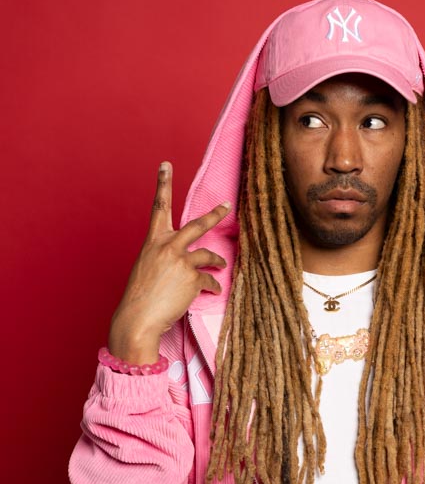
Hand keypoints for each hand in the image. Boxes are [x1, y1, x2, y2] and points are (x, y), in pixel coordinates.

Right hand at [108, 162, 229, 362]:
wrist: (139, 318)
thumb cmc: (140, 296)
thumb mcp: (147, 267)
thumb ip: (163, 256)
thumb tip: (181, 259)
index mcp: (153, 241)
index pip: (159, 206)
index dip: (163, 184)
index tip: (166, 165)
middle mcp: (168, 246)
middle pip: (197, 224)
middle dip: (215, 214)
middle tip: (226, 206)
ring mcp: (181, 261)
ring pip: (208, 254)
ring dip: (216, 260)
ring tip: (220, 265)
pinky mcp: (193, 278)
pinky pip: (209, 280)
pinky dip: (212, 286)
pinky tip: (212, 291)